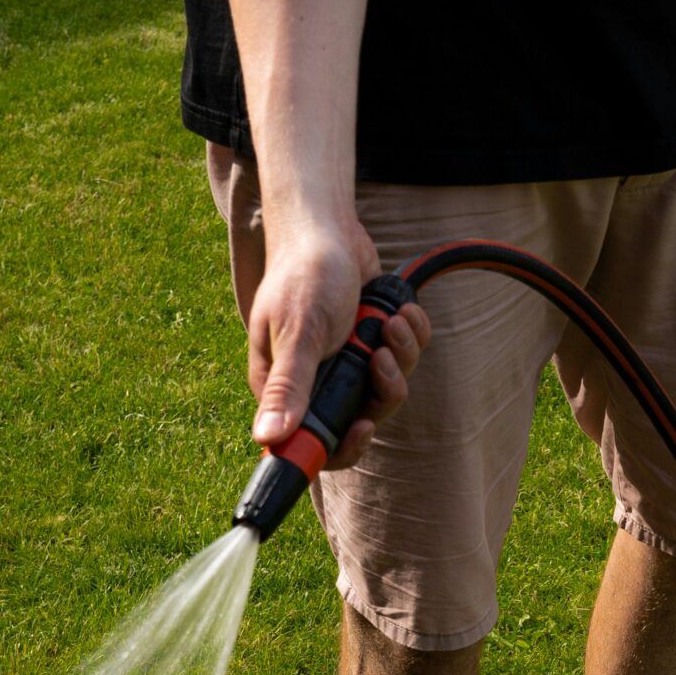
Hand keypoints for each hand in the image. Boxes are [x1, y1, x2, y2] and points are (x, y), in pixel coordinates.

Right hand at [243, 218, 429, 468]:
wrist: (328, 228)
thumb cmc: (304, 275)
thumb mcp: (299, 334)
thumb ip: (289, 388)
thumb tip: (266, 439)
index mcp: (286, 387)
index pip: (313, 442)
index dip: (343, 446)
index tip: (365, 427)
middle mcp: (315, 380)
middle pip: (363, 418)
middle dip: (383, 389)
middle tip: (382, 358)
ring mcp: (347, 361)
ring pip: (389, 387)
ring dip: (401, 355)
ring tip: (391, 322)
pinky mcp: (373, 342)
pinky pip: (404, 357)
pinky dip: (410, 335)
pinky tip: (400, 312)